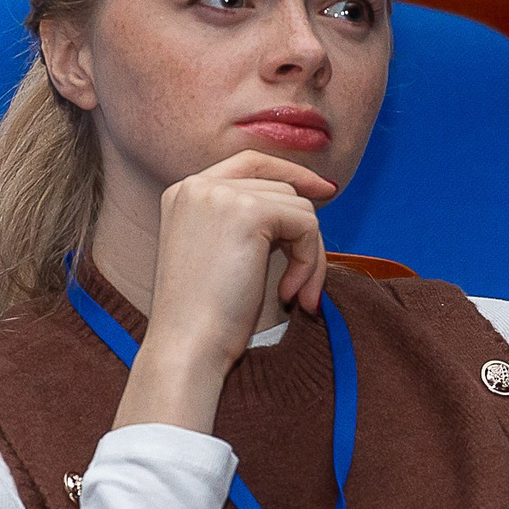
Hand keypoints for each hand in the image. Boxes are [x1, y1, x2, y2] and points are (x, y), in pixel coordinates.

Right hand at [114, 152, 334, 434]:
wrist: (186, 346)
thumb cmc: (205, 318)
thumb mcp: (219, 255)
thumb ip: (244, 220)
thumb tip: (310, 197)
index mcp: (183, 193)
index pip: (250, 162)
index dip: (291, 172)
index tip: (325, 191)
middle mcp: (197, 185)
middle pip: (282, 189)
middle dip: (303, 237)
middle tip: (305, 287)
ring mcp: (221, 195)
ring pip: (300, 208)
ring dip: (309, 257)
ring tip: (293, 295)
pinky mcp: (248, 211)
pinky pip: (306, 225)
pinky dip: (308, 263)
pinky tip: (287, 294)